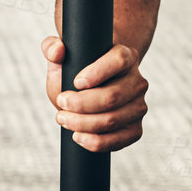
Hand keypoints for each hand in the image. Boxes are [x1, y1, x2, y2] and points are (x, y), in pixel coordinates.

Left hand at [41, 37, 147, 152]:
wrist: (91, 89)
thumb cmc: (77, 70)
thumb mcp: (64, 56)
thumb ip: (52, 48)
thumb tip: (57, 51)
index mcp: (125, 56)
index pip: (119, 61)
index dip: (97, 72)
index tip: (76, 82)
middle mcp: (137, 81)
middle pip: (113, 96)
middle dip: (82, 104)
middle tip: (61, 102)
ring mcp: (138, 106)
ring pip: (113, 119)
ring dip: (84, 123)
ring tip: (63, 118)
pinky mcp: (135, 128)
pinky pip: (121, 140)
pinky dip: (97, 142)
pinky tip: (78, 136)